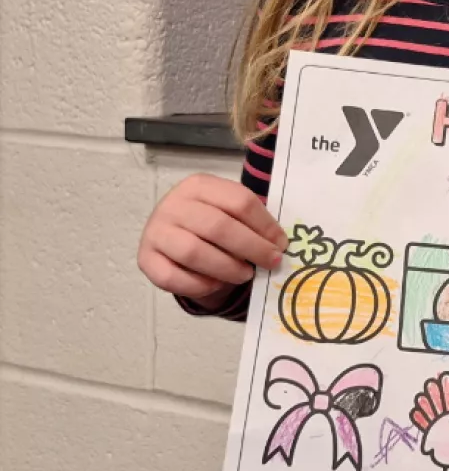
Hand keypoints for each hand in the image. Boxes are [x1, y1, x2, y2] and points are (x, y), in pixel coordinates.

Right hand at [137, 174, 287, 302]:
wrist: (170, 234)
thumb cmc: (208, 222)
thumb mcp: (228, 211)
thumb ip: (250, 222)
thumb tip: (278, 245)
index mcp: (199, 185)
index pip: (239, 201)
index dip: (265, 225)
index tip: (281, 244)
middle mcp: (174, 204)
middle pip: (218, 226)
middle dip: (251, 248)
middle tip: (271, 262)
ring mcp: (156, 231)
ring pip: (194, 252)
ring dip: (227, 267)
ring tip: (245, 274)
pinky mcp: (145, 259)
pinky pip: (173, 278)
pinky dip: (199, 285)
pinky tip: (216, 284)